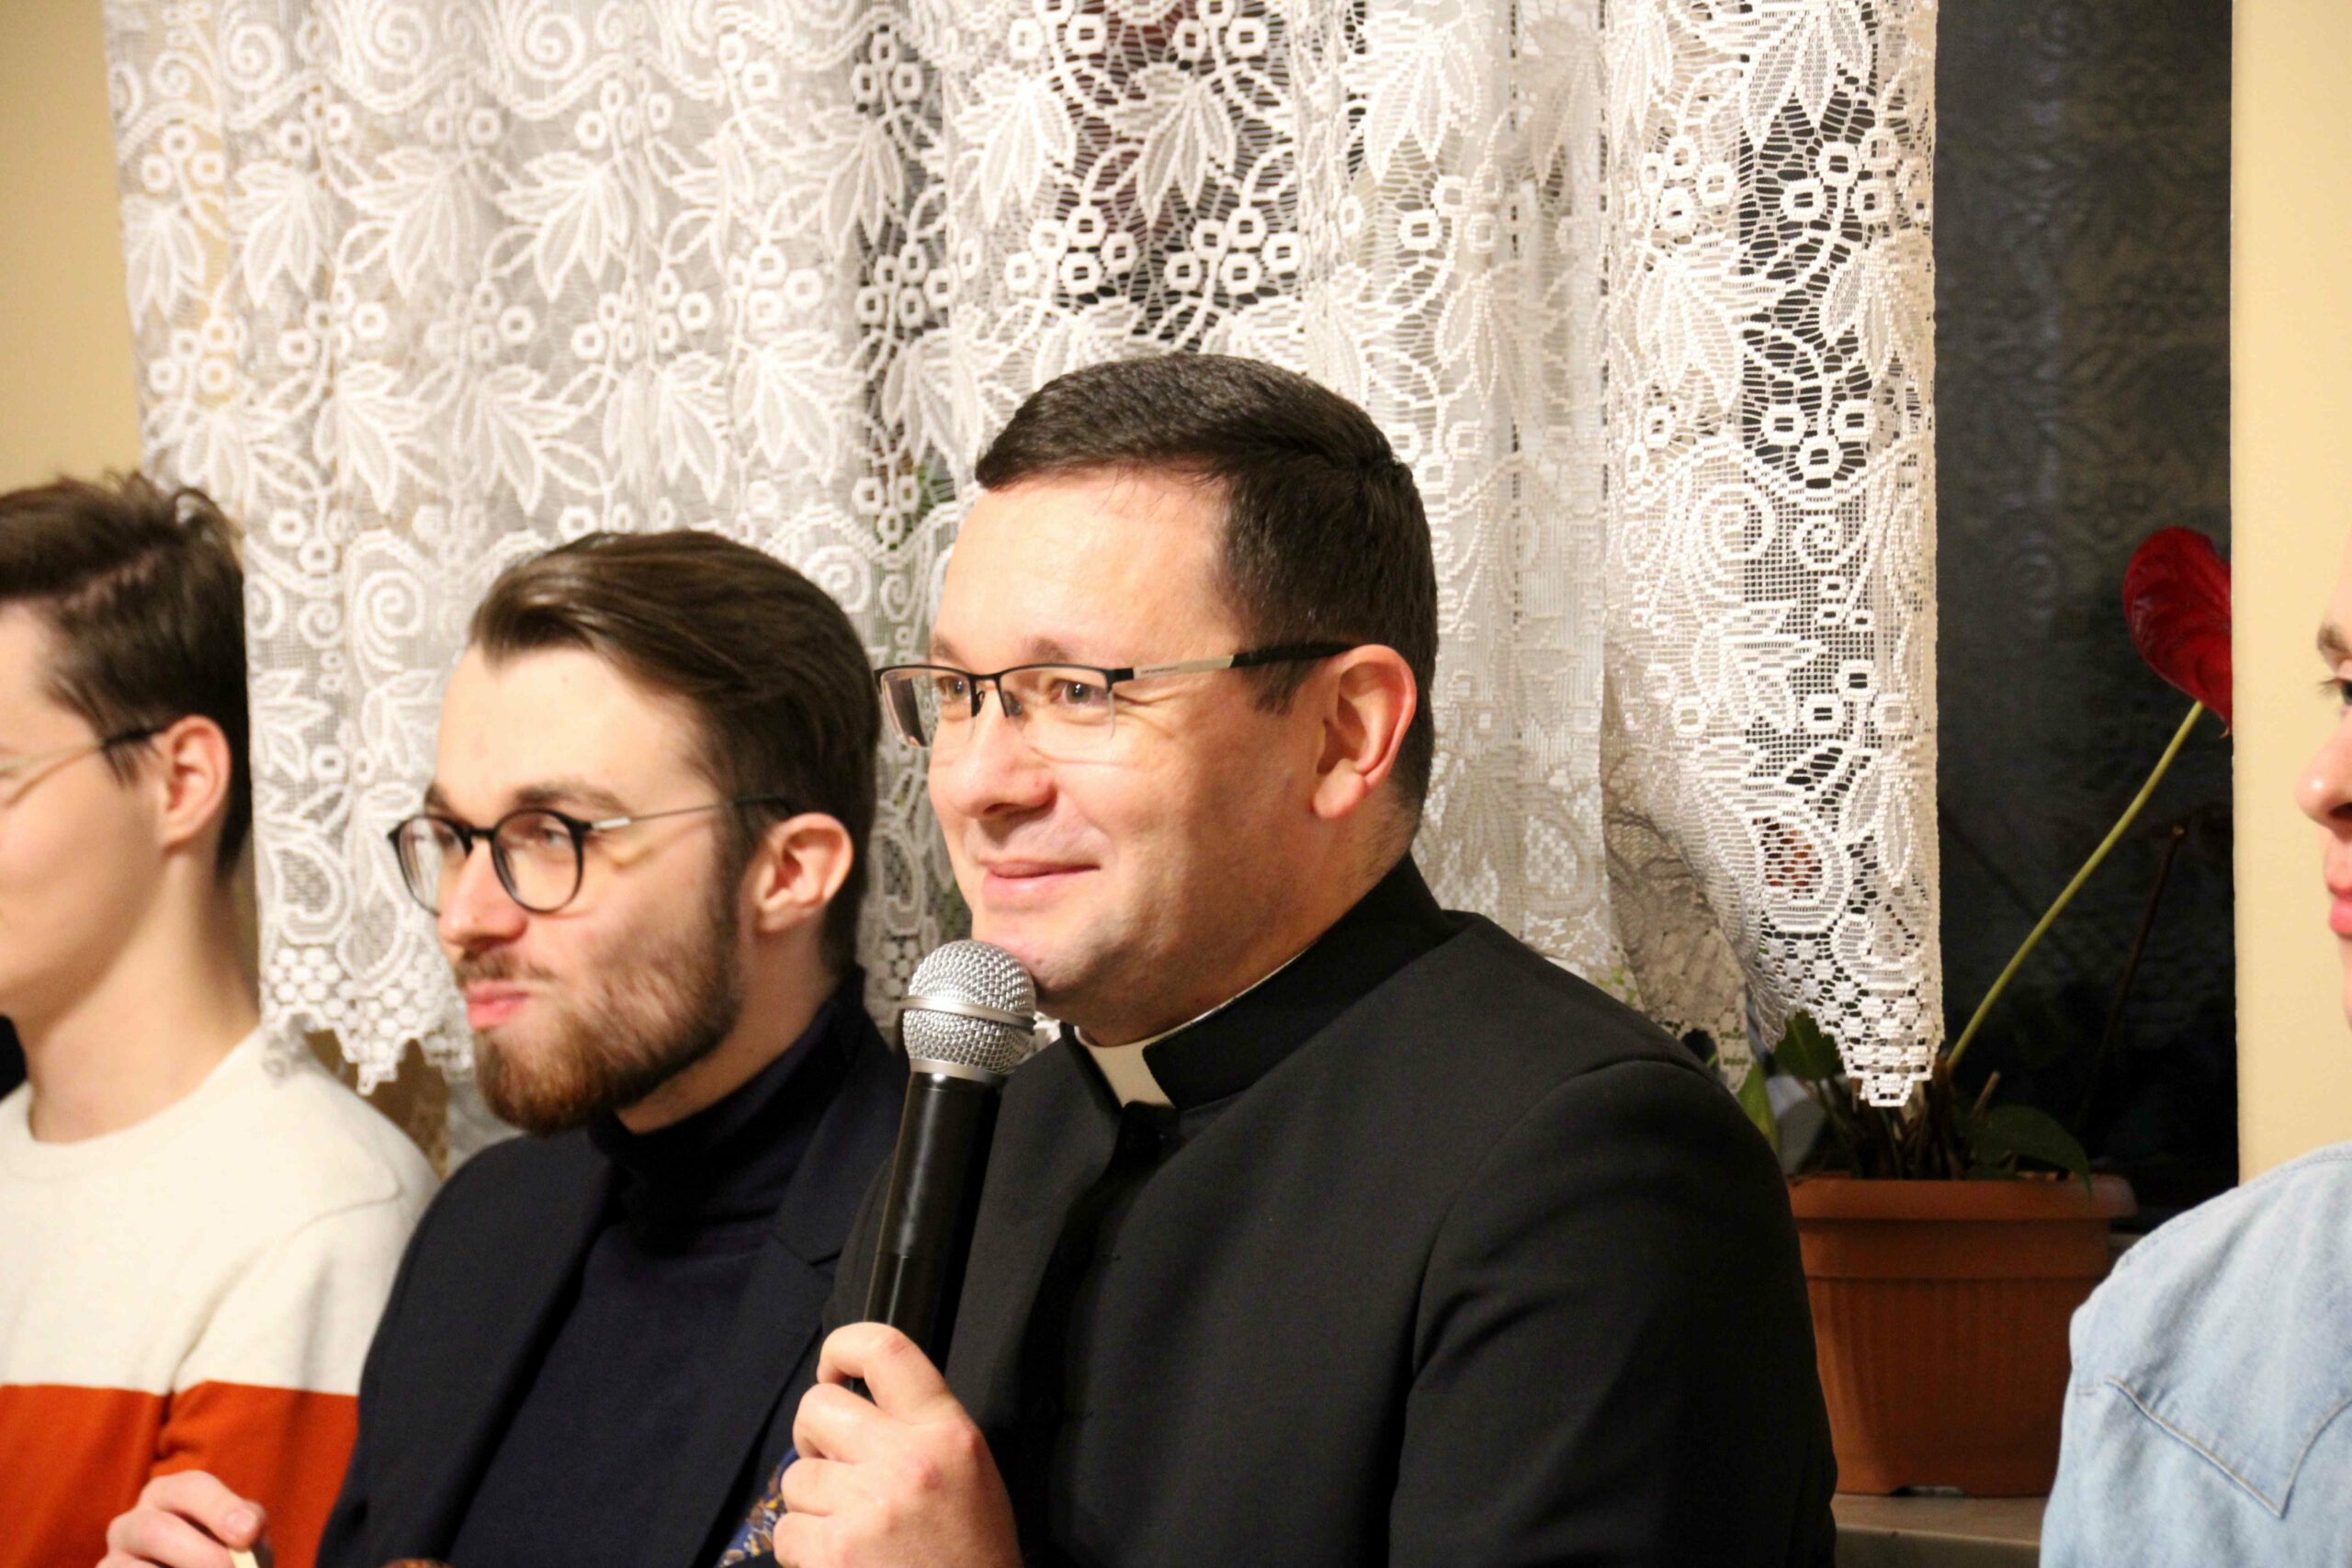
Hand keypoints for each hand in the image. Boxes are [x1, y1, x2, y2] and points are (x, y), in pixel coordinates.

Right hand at [101, 1472, 270, 1567]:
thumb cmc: (223, 1561)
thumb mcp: (241, 1544)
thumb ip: (247, 1533)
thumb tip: (246, 1534)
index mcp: (168, 1495)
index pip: (191, 1488)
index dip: (221, 1508)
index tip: (247, 1534)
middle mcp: (131, 1524)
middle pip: (157, 1530)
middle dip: (202, 1556)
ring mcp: (111, 1561)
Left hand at [772, 1323, 1019, 1567]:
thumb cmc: (970, 1553)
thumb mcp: (969, 1470)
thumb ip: (919, 1428)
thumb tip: (852, 1404)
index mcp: (947, 1432)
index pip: (886, 1349)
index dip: (844, 1345)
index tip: (832, 1365)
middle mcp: (907, 1460)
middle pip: (818, 1408)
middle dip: (814, 1438)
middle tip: (834, 1466)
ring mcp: (869, 1507)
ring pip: (797, 1477)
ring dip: (812, 1504)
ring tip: (852, 1529)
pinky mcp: (836, 1553)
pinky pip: (787, 1531)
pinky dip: (804, 1549)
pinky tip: (841, 1559)